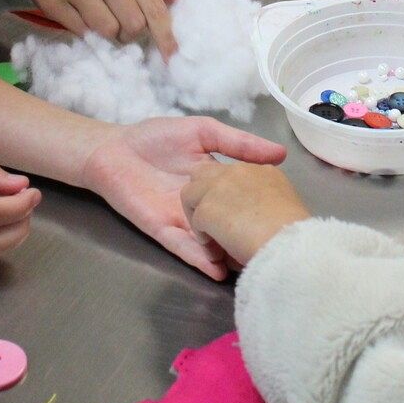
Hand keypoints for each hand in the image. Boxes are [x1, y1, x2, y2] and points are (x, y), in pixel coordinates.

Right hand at [29, 0, 182, 56]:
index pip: (153, 8)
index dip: (165, 36)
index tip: (172, 56)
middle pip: (132, 25)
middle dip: (132, 32)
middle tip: (124, 22)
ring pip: (107, 31)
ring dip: (110, 33)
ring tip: (104, 18)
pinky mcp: (52, 3)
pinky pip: (80, 32)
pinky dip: (87, 30)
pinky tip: (83, 15)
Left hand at [81, 117, 287, 278]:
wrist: (112, 149)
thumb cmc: (155, 138)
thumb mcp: (204, 132)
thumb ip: (239, 143)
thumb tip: (280, 154)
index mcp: (218, 184)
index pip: (247, 199)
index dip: (266, 210)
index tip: (290, 222)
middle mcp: (206, 207)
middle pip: (233, 227)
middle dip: (251, 240)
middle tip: (278, 252)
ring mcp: (186, 222)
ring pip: (212, 243)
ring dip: (229, 256)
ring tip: (252, 268)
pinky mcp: (163, 230)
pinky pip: (184, 248)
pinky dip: (200, 259)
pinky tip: (217, 270)